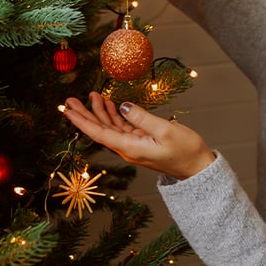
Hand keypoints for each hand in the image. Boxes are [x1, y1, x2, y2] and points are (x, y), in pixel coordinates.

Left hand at [62, 92, 215, 179]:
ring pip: (111, 127)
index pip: (99, 133)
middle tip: (70, 100)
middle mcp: (127, 148)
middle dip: (85, 114)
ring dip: (101, 112)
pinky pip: (122, 128)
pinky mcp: (140, 143)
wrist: (198, 168)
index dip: (82, 121)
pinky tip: (112, 106)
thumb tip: (124, 106)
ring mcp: (133, 146)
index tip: (67, 110)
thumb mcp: (165, 130)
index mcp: (130, 148)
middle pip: (100, 129)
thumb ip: (142, 117)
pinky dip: (115, 116)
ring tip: (91, 96)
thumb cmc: (186, 152)